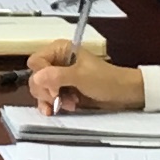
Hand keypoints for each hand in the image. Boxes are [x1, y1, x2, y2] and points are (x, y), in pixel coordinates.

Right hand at [26, 39, 142, 112]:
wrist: (123, 93)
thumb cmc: (105, 80)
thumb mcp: (81, 77)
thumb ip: (58, 76)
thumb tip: (36, 78)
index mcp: (60, 50)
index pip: (36, 62)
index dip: (41, 77)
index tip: (54, 90)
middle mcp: (56, 61)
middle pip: (36, 76)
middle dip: (46, 91)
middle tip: (58, 99)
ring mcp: (58, 76)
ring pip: (40, 88)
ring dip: (51, 99)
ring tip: (68, 104)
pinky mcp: (62, 89)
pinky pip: (47, 97)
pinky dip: (52, 104)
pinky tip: (60, 110)